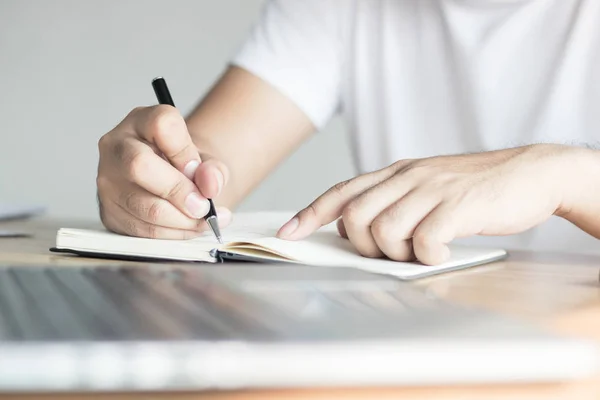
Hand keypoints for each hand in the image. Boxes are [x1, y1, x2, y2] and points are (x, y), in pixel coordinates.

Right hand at [97, 105, 230, 238]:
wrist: (169, 180)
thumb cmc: (184, 165)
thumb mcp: (206, 159)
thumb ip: (214, 169)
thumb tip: (210, 185)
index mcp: (142, 121)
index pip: (162, 125)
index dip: (186, 152)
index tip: (198, 171)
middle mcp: (117, 146)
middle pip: (140, 165)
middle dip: (179, 192)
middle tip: (203, 206)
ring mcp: (107, 180)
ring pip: (143, 205)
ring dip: (181, 220)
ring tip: (203, 220)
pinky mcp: (109, 211)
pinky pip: (142, 229)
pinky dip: (172, 233)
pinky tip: (188, 228)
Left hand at [277, 144, 578, 264]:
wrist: (529, 173)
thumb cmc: (473, 188)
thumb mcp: (426, 185)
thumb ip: (394, 201)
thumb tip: (360, 229)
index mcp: (396, 172)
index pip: (341, 191)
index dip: (310, 213)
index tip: (288, 233)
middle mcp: (407, 177)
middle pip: (354, 215)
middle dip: (362, 244)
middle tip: (389, 252)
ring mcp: (431, 190)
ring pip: (382, 229)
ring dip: (394, 252)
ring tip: (419, 250)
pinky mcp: (456, 207)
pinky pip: (423, 240)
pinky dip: (426, 255)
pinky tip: (441, 251)